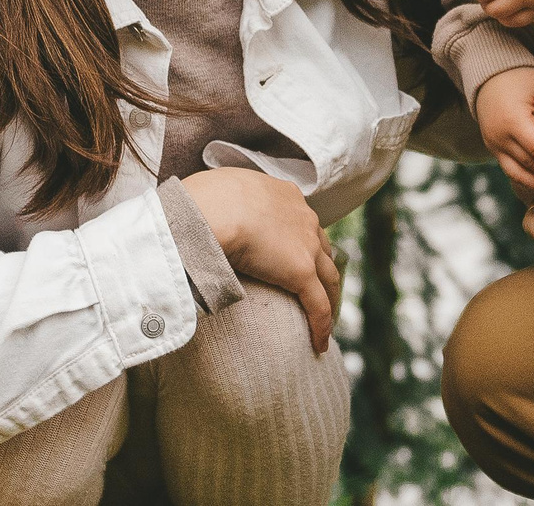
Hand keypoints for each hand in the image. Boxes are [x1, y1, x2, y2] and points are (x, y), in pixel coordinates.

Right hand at [181, 167, 344, 353]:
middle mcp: (303, 217)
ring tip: (324, 318)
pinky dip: (322, 325)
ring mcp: (306, 246)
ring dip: (329, 297)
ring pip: (328, 277)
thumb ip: (224, 202)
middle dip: (322, 267)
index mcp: (284, 195)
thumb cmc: (205, 197)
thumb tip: (208, 212)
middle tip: (317, 287)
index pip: (300, 221)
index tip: (295, 254)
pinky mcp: (302, 273)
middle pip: (322, 247)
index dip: (301, 239)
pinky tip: (320, 344)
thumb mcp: (219, 189)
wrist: (215, 208)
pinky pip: (318, 305)